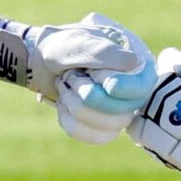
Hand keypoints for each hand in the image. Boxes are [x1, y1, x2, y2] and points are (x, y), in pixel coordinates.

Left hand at [0, 14, 155, 144]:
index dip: (116, 87)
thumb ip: (104, 52)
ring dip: (76, 108)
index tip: (95, 76)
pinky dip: (71, 122)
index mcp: (136, 63)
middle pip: (122, 114)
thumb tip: (135, 62)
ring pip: (108, 129)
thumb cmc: (62, 47)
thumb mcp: (78, 43)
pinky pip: (94, 137)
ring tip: (66, 88)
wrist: (42, 60)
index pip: (139, 88)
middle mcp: (134, 89)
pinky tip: (64, 106)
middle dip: (86, 96)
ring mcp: (121, 110)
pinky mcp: (105, 126)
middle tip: (70, 76)